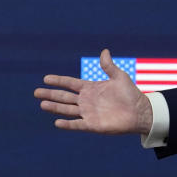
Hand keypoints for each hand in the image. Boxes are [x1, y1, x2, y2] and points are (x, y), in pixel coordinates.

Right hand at [34, 49, 152, 134]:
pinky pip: (77, 125)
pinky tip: (57, 122)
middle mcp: (86, 101)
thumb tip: (104, 51)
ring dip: (55, 108)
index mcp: (91, 88)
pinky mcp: (92, 125)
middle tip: (36, 92)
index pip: (70, 84)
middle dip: (51, 94)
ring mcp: (88, 113)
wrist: (140, 111)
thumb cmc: (131, 94)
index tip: (46, 78)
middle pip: (64, 97)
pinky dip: (68, 124)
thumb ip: (109, 66)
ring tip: (42, 104)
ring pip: (67, 110)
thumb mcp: (119, 77)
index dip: (59, 81)